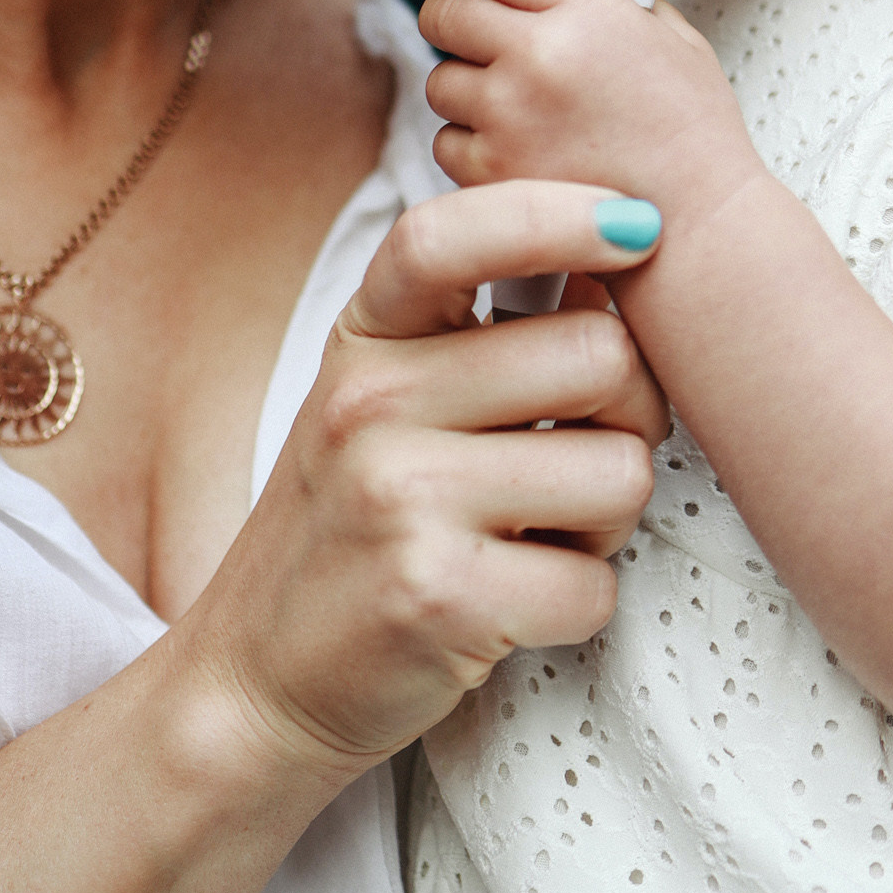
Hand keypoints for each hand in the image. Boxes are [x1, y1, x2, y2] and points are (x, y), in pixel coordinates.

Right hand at [188, 178, 668, 780]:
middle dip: (628, 416)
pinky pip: (595, 583)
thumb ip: (477, 331)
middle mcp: (372, 402)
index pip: (455, 234)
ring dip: (606, 521)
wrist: (254, 682)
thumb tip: (626, 244)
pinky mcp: (436, 596)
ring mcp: (400, 498)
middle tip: (575, 456)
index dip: (560, 210)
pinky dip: (575, 605)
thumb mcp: (382, 399)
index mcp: (365, 339)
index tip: (638, 222)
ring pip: (620, 472)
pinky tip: (513, 604)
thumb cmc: (351, 531)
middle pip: (601, 357)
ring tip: (535, 536)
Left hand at [420, 0, 766, 242]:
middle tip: (469, 31)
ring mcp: (509, 115)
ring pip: (439, 80)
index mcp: (584, 7)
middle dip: (450, 18)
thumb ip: (622, 7)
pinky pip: (447, 142)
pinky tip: (514, 151)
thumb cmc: (695, 137)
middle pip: (445, 13)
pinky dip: (470, 146)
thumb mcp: (675, 42)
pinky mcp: (491, 173)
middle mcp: (537, 53)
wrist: (699, 228)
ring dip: (462, 86)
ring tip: (509, 103)